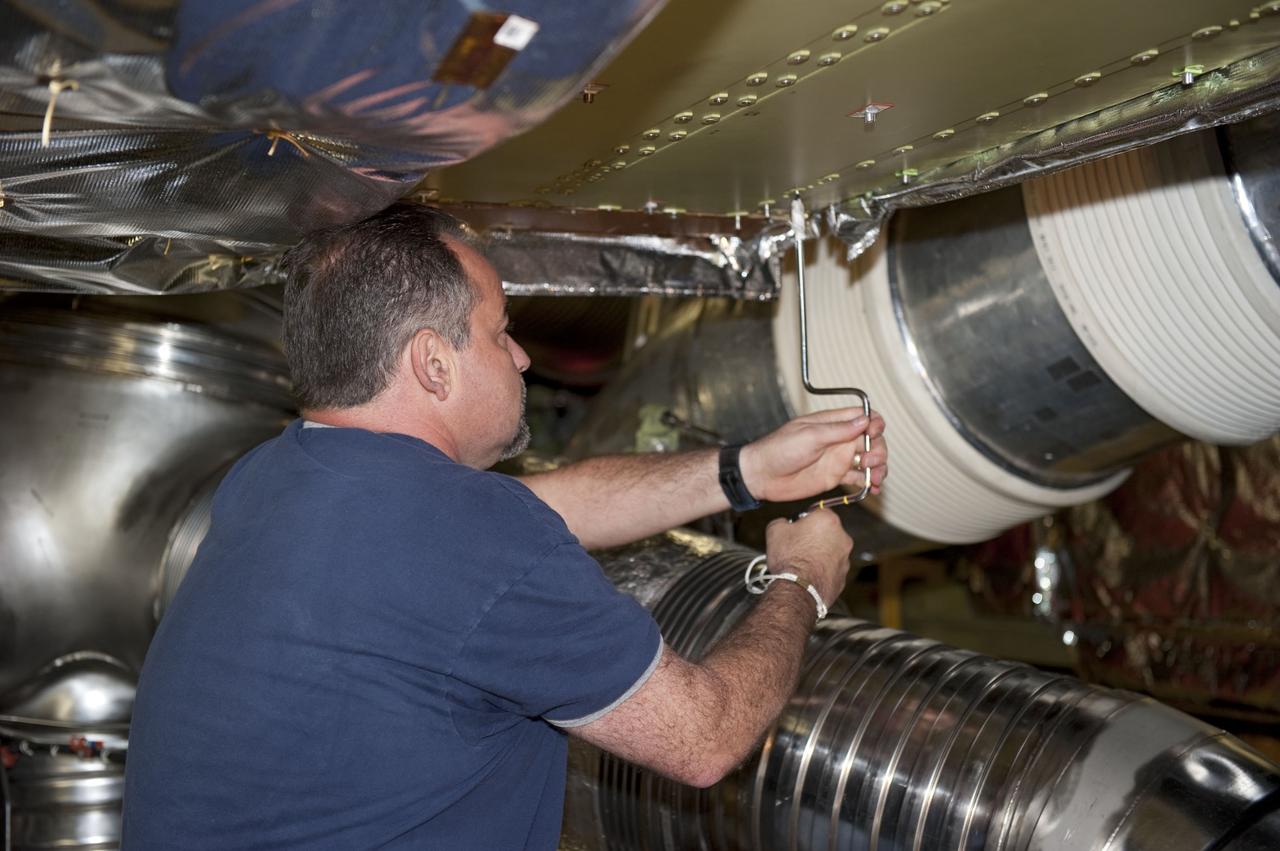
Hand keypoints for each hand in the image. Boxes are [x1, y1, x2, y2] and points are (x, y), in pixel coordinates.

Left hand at [738, 408, 887, 503]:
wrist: (761, 475)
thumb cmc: (778, 450)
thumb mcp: (809, 436)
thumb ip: (838, 430)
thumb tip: (864, 420)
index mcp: (832, 423)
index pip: (863, 416)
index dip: (875, 422)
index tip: (874, 432)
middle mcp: (839, 440)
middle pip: (872, 439)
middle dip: (879, 448)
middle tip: (870, 460)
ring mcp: (838, 459)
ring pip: (870, 459)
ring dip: (879, 467)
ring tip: (876, 477)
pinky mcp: (835, 477)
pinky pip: (859, 478)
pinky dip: (870, 483)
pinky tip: (874, 488)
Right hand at [764, 511, 852, 604]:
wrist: (799, 588)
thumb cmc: (790, 558)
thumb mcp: (775, 530)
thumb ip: (782, 521)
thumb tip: (784, 523)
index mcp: (828, 520)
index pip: (817, 512)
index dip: (804, 520)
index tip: (795, 529)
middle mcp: (842, 537)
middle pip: (826, 533)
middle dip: (814, 538)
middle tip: (797, 547)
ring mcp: (845, 559)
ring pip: (830, 552)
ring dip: (819, 555)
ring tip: (801, 564)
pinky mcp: (843, 577)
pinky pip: (831, 570)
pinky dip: (822, 571)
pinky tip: (807, 576)